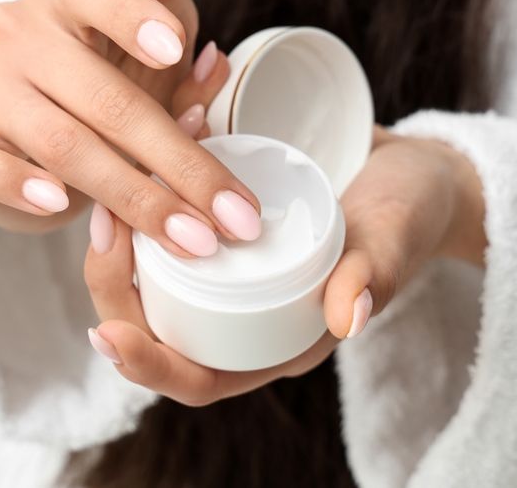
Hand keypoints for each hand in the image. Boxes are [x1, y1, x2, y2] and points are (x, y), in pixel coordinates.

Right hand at [0, 0, 261, 256]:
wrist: (35, 128)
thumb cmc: (108, 68)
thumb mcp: (150, 28)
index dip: (134, 15)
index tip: (178, 48)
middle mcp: (13, 28)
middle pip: (102, 96)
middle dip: (177, 162)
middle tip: (230, 214)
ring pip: (59, 142)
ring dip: (131, 195)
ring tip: (187, 237)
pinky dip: (26, 189)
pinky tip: (63, 206)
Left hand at [86, 121, 485, 405]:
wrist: (412, 171)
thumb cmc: (408, 218)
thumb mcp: (393, 243)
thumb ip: (372, 277)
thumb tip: (348, 317)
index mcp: (272, 340)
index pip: (196, 375)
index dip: (146, 364)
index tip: (105, 334)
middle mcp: (238, 309)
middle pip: (153, 318)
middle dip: (113, 281)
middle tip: (104, 222)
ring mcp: (227, 264)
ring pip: (149, 266)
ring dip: (119, 231)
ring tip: (111, 185)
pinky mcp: (222, 218)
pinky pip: (171, 214)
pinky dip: (153, 180)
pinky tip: (145, 140)